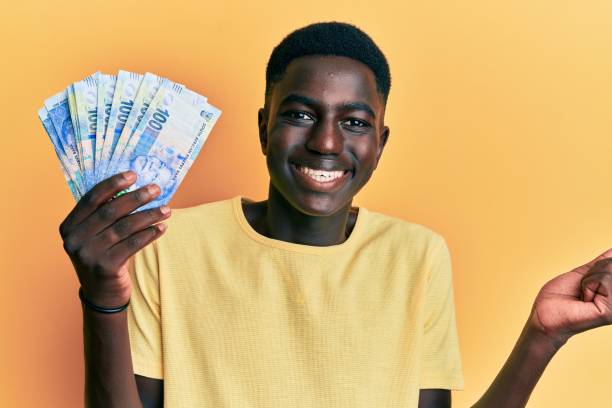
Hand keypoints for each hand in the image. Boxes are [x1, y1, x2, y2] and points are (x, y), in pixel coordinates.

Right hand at [59, 171, 170, 308]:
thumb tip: (135, 187)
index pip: (91, 199)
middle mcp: (75, 240)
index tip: (133, 174)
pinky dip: (149, 234)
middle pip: (110, 211)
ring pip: (125, 227)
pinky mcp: (105, 267)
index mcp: (69, 226)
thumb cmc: (103, 256)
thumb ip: (106, 215)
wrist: (101, 295)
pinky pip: (133, 245)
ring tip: (166, 209)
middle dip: (136, 198)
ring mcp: (89, 254)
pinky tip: (162, 227)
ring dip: (149, 215)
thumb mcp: (97, 236)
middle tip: (156, 189)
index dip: (113, 184)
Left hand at [529, 248, 611, 345]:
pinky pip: (603, 280)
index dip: (599, 267)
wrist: (545, 314)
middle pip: (611, 263)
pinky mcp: (611, 311)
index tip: (586, 284)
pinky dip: (588, 285)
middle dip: (593, 272)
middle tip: (582, 289)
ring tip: (583, 294)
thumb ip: (601, 264)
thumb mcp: (584, 274)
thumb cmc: (560, 296)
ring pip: (608, 269)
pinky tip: (584, 300)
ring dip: (589, 279)